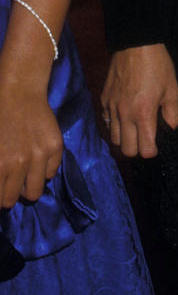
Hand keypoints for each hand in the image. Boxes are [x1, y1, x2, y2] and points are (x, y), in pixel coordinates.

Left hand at [0, 79, 62, 207]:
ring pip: (35, 192)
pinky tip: (38, 157)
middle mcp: (19, 164)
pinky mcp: (55, 146)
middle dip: (9, 193)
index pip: (0, 199)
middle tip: (9, 181)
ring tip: (25, 174)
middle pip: (13, 199)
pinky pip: (52, 172)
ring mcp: (39, 155)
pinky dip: (45, 169)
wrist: (19, 94)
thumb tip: (1, 189)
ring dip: (28, 186)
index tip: (1, 188)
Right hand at [101, 43, 177, 157]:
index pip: (144, 149)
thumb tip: (171, 127)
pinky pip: (106, 122)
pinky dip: (114, 125)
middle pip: (126, 149)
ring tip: (134, 129)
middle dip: (137, 149)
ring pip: (114, 138)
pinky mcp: (104, 99)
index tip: (155, 146)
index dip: (151, 151)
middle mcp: (125, 115)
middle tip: (145, 139)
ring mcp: (112, 108)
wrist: (135, 44)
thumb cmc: (157, 65)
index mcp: (144, 114)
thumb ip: (172, 112)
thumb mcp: (172, 88)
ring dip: (124, 138)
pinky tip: (123, 117)